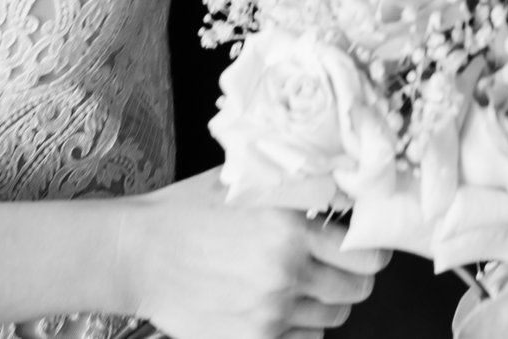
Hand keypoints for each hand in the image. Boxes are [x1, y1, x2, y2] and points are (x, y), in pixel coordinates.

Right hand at [117, 170, 388, 338]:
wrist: (136, 255)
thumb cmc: (187, 212)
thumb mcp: (244, 184)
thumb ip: (294, 188)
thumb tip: (343, 183)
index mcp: (289, 229)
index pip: (367, 253)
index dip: (371, 248)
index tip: (363, 242)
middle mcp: (285, 274)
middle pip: (357, 289)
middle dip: (353, 275)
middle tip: (336, 262)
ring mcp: (270, 314)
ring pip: (333, 316)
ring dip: (326, 299)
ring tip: (301, 280)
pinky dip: (301, 325)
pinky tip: (279, 303)